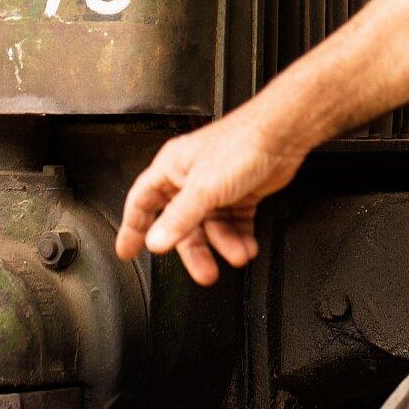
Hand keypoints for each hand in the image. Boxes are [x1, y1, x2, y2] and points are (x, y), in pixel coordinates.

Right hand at [114, 111, 309, 285]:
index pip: (142, 202)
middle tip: (202, 272)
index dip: (133, 228)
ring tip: (237, 255)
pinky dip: (240, 238)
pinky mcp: (239, 195)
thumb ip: (179, 218)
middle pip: (182, 224)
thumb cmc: (240, 144)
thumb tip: (156, 241)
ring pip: (211, 228)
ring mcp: (216, 188)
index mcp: (172, 169)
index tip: (127, 251)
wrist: (281, 136)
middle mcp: (190, 179)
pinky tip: (247, 247)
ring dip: (224, 245)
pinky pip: (234, 225)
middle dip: (194, 250)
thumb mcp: (203, 188)